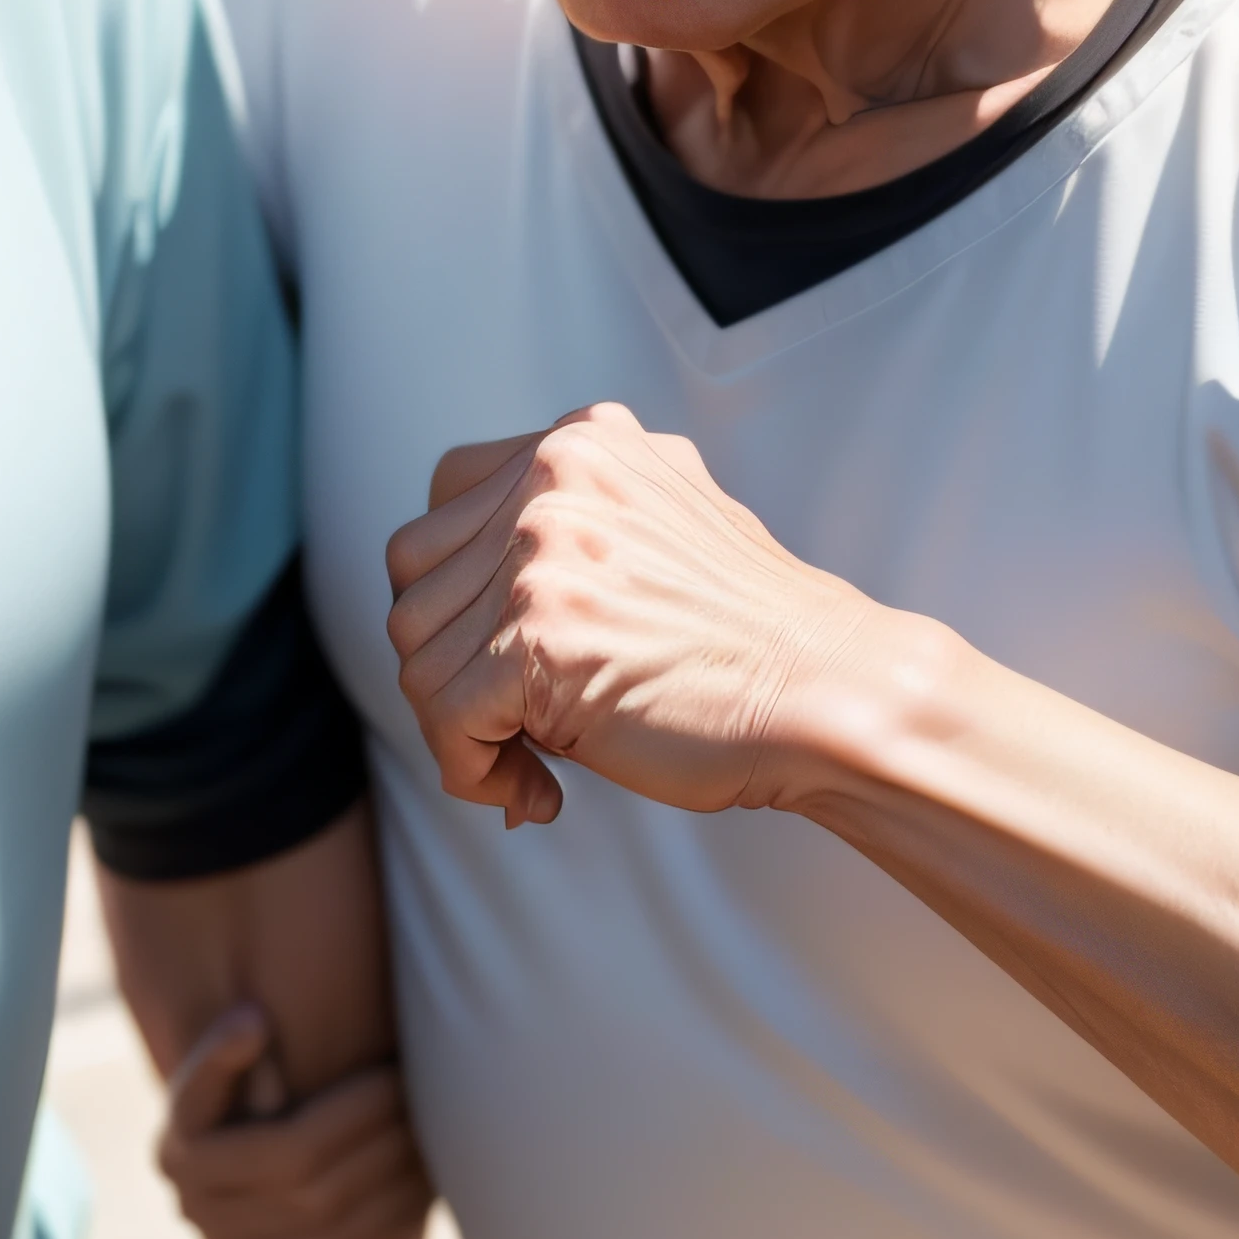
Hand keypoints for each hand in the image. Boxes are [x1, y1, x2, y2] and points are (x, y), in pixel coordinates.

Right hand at [162, 1005, 432, 1238]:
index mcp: (187, 1166)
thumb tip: (255, 1021)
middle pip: (319, 1198)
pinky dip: (403, 1221)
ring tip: (434, 1135)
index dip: (350, 1116)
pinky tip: (425, 1178)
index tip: (395, 1074)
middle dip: (383, 1147)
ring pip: (346, 1237)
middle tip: (424, 1103)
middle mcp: (212, 1227)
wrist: (227, 1182)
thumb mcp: (206, 1077)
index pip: (287, 1153)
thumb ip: (221, 1050)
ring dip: (401, 1186)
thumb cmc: (224, 1105)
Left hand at [383, 403, 886, 826]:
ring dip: (461, 729)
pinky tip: (536, 793)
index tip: (493, 645)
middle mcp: (549, 486)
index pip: (439, 504)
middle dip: (449, 665)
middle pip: (412, 587)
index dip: (451, 589)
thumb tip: (460, 573)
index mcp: (577, 445)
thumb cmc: (746, 632)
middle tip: (510, 716)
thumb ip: (567, 516)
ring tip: (532, 759)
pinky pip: (442, 722)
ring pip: (415, 658)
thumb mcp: (655, 518)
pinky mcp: (538, 643)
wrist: (826, 692)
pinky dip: (473, 773)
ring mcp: (541, 561)